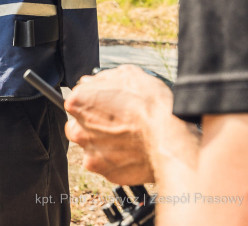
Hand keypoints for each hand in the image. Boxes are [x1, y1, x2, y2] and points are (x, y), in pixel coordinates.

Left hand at [64, 65, 171, 184]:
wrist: (170, 138)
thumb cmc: (150, 105)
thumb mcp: (126, 74)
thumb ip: (101, 79)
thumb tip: (92, 83)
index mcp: (78, 103)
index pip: (77, 100)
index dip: (93, 101)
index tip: (106, 105)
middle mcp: (79, 129)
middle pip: (79, 126)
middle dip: (93, 125)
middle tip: (116, 123)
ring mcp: (91, 153)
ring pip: (92, 147)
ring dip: (104, 143)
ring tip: (127, 138)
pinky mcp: (106, 172)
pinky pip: (107, 165)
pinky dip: (117, 160)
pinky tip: (132, 151)